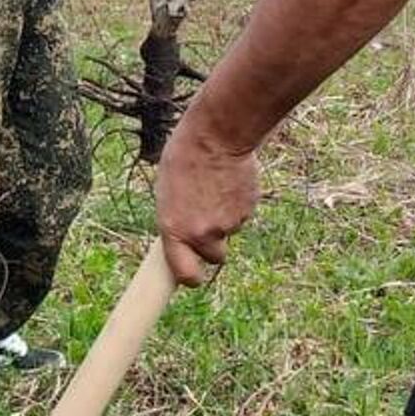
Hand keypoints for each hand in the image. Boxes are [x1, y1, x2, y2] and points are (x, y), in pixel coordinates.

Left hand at [154, 122, 257, 285]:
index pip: (185, 274)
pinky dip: (237, 204)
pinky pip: (242, 214)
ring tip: (215, 189)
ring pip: (230, 232)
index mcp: (174, 230)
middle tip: (209, 222)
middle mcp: (202, 233)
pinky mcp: (247, 210)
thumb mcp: (167, 194)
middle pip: (215, 258)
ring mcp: (228, 224)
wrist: (216, 137)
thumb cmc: (183, 159)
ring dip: (225, 218)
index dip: (191, 278)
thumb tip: (184, 238)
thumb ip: (176, 221)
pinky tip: (229, 183)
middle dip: (214, 246)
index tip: (193, 277)